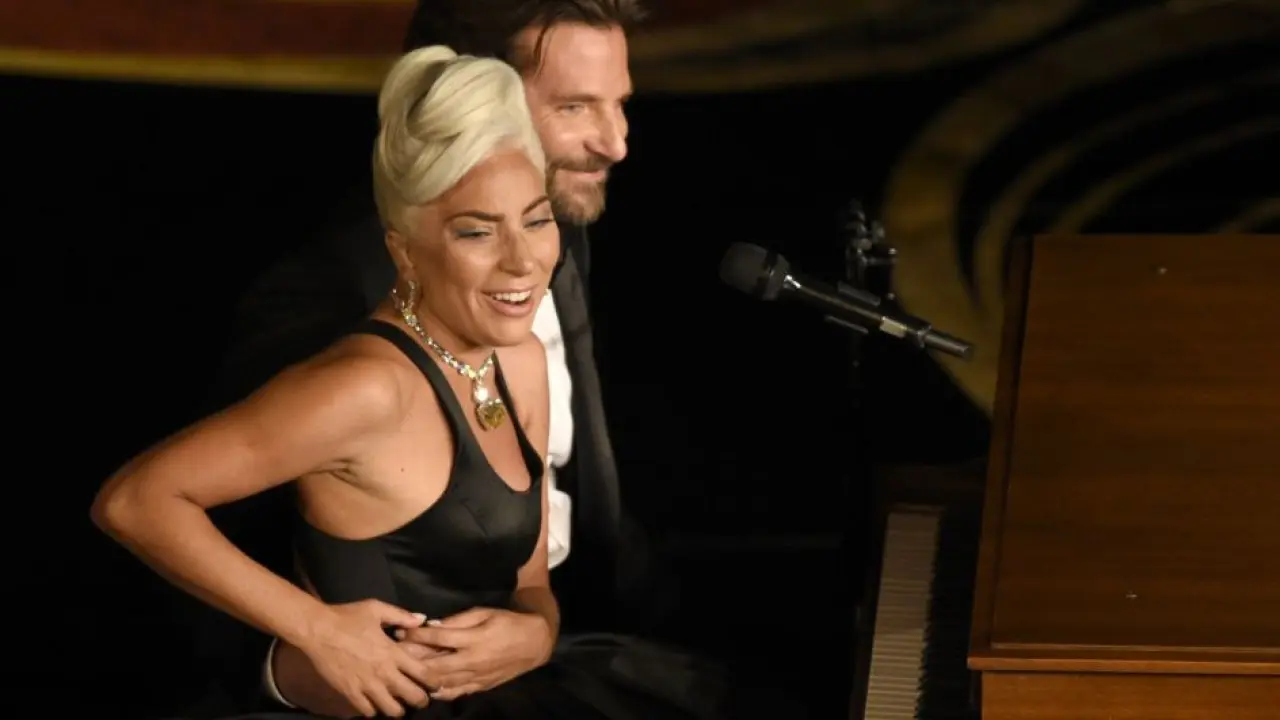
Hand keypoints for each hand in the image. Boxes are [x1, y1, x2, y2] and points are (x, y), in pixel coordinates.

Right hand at [297, 599, 434, 717]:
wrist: (317, 630)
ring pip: (391, 709)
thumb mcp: (377, 609)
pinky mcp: (350, 693)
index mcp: (393, 653)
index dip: (434, 682)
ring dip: (398, 709)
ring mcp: (366, 685)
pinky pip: (367, 711)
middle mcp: (384, 673)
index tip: (437, 684)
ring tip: (398, 705)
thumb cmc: (348, 617)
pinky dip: (374, 710)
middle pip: (412, 696)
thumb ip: (401, 615)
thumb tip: (421, 619)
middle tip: (421, 699)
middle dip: (421, 700)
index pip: (423, 673)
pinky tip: (375, 704)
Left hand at [401, 607, 553, 699]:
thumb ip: (458, 620)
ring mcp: (476, 677)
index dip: (416, 634)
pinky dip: (439, 691)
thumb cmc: (507, 622)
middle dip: (412, 659)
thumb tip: (432, 626)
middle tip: (394, 655)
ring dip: (422, 678)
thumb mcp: (484, 612)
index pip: (438, 637)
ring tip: (404, 672)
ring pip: (442, 682)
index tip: (400, 631)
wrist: (533, 643)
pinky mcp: (480, 687)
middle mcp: (473, 660)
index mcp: (474, 638)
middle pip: (435, 664)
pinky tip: (427, 687)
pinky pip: (455, 692)